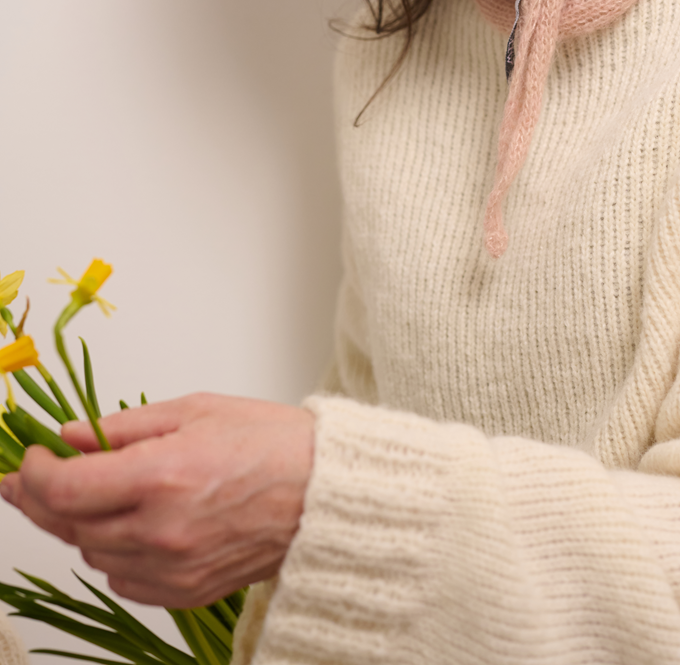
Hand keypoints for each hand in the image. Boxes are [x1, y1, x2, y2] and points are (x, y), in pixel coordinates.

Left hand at [0, 393, 314, 606]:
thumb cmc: (273, 442)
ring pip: (92, 554)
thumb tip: (72, 435)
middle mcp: (162, 528)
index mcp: (163, 474)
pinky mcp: (186, 593)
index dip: (35, 472)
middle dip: (41, 498)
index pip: (66, 487)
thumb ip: (126, 426)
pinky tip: (125, 527)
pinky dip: (113, 554)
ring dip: (80, 524)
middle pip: (69, 524)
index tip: (34, 455)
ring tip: (89, 495)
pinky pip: (123, 580)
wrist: (327, 494)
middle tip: (29, 478)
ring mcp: (173, 568)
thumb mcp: (196, 410)